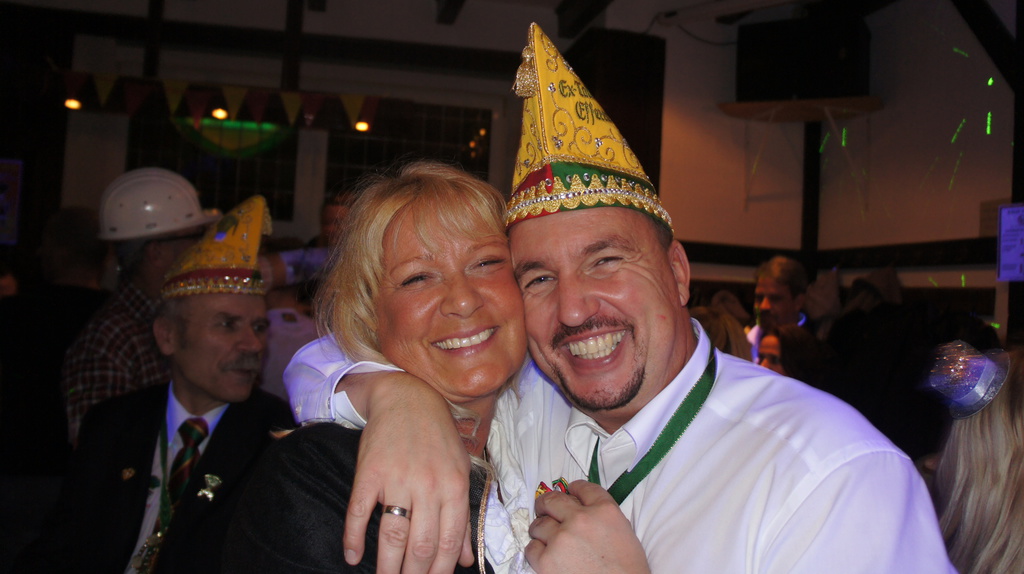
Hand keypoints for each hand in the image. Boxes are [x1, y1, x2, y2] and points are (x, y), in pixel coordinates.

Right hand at [342, 372, 473, 573]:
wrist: (407, 397)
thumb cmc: (437, 438)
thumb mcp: (459, 473)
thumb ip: (462, 518)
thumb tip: (464, 560)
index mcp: (454, 487)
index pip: (448, 542)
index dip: (439, 571)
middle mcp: (428, 484)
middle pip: (420, 544)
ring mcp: (397, 478)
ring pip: (392, 534)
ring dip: (386, 564)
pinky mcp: (369, 472)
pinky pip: (359, 511)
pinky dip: (353, 537)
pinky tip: (352, 555)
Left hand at [526, 480, 648, 573]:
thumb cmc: (627, 570)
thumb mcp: (624, 533)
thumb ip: (603, 516)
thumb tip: (581, 510)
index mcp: (605, 511)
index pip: (584, 488)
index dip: (574, 489)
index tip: (570, 491)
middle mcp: (581, 519)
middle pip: (553, 499)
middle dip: (546, 503)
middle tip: (544, 508)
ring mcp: (561, 538)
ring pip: (538, 524)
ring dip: (541, 529)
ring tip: (546, 537)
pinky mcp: (546, 560)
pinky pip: (531, 548)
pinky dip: (537, 551)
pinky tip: (546, 556)